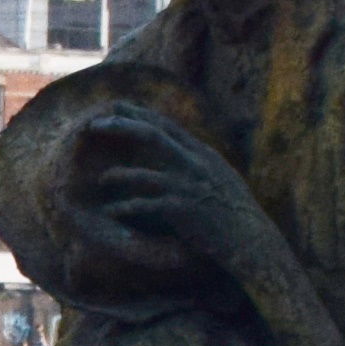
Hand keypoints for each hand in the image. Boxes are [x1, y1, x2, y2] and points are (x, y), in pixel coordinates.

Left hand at [77, 113, 282, 301]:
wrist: (251, 239)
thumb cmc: (234, 211)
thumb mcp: (220, 177)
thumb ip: (199, 162)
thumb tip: (183, 150)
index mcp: (203, 154)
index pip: (167, 126)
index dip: (140, 114)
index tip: (117, 106)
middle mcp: (195, 164)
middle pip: (152, 136)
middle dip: (122, 126)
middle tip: (94, 124)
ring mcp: (188, 186)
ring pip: (144, 174)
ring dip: (119, 175)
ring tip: (102, 180)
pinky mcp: (183, 210)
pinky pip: (146, 206)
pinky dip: (126, 208)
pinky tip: (111, 212)